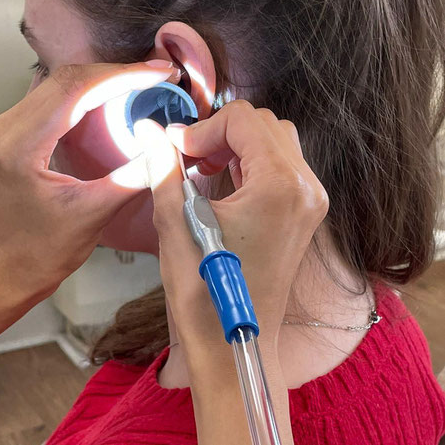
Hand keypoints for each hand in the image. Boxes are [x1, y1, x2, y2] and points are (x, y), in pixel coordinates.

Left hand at [0, 60, 178, 302]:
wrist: (10, 269)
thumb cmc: (42, 251)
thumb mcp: (94, 214)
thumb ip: (133, 177)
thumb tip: (164, 147)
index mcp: (20, 146)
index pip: (75, 89)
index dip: (121, 76)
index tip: (156, 73)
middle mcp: (6, 128)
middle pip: (66, 79)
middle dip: (116, 73)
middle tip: (156, 74)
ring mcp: (7, 129)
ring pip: (59, 84)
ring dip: (102, 80)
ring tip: (140, 82)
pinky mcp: (14, 134)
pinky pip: (54, 100)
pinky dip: (87, 94)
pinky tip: (112, 97)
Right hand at [135, 100, 328, 351]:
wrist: (233, 341)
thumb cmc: (202, 290)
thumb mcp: (175, 221)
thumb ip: (163, 166)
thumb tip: (149, 128)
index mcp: (280, 184)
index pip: (243, 119)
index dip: (203, 128)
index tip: (176, 151)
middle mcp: (307, 187)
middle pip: (264, 125)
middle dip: (221, 132)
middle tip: (188, 157)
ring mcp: (311, 201)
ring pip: (276, 142)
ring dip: (237, 145)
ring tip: (203, 166)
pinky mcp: (305, 214)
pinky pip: (282, 167)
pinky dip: (251, 163)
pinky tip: (224, 180)